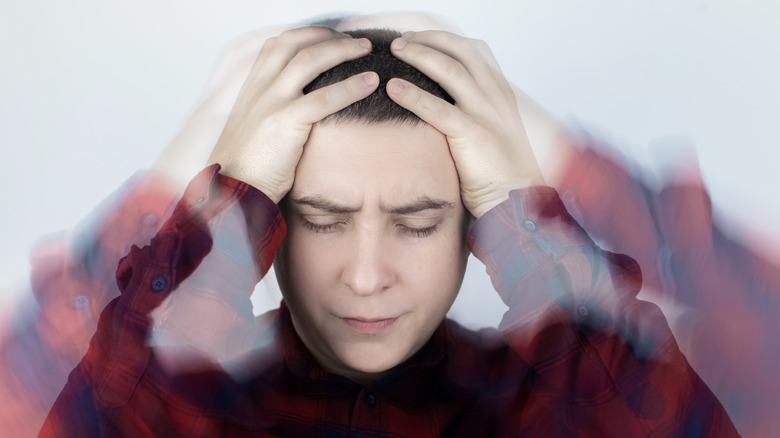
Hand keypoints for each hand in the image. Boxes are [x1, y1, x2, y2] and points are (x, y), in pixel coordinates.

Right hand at [208, 26, 378, 202]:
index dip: (306, 36)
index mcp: (251, 89)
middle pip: (295, 44)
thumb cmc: (246, 170)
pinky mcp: (285, 122)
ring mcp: (271, 102)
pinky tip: (370, 82)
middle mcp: (259, 89)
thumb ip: (269, 115)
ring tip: (367, 49)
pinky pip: (324, 97)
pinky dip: (351, 86)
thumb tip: (295, 114)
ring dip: (343, 50)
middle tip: (355, 40)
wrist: (232, 192)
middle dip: (328, 36)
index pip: (276, 46)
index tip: (329, 38)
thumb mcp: (253, 133)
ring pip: (310, 60)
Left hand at [387, 31, 544, 217]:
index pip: (472, 50)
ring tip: (394, 51)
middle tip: (400, 41)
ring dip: (419, 55)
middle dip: (428, 40)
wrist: (518, 197)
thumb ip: (473, 111)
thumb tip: (443, 103)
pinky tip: (393, 88)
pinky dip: (413, 94)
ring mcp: (485, 112)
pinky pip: (438, 108)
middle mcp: (495, 95)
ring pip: (450, 70)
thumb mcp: (492, 130)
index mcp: (500, 92)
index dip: (443, 40)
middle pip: (460, 51)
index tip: (418, 39)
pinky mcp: (472, 133)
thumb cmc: (499, 170)